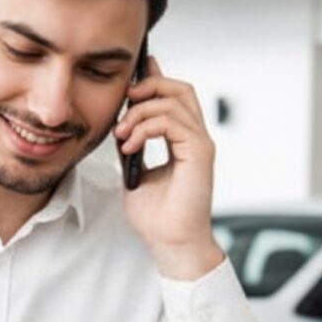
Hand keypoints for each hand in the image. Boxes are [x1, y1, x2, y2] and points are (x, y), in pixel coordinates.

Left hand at [114, 58, 223, 279]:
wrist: (170, 242)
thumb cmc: (156, 216)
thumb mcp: (135, 172)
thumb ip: (132, 145)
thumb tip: (121, 124)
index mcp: (185, 140)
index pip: (175, 97)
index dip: (155, 80)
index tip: (131, 78)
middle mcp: (196, 138)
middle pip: (180, 89)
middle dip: (148, 87)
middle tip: (124, 102)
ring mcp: (200, 144)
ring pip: (173, 102)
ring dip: (139, 114)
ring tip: (121, 135)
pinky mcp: (200, 154)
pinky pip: (172, 123)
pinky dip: (145, 128)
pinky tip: (130, 145)